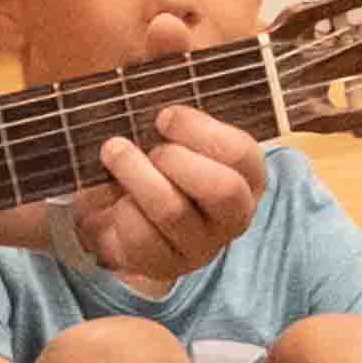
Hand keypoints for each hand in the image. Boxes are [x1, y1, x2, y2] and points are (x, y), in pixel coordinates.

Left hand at [75, 106, 271, 296]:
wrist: (129, 214)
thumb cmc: (161, 167)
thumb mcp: (176, 138)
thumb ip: (175, 121)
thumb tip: (153, 97)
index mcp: (248, 176)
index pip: (241, 153)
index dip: (199, 131)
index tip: (163, 118)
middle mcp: (234, 215)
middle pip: (222, 189)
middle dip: (176, 160)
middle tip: (150, 148)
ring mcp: (203, 246)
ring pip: (173, 212)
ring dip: (136, 175)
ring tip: (113, 153)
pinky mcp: (167, 265)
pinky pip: (142, 238)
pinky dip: (122, 212)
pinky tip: (117, 200)